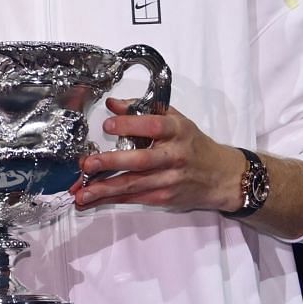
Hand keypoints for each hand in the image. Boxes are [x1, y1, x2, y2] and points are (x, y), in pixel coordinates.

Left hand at [74, 98, 244, 212]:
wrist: (221, 176)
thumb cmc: (193, 144)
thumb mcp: (176, 120)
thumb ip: (144, 110)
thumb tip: (113, 104)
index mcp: (178, 131)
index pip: (154, 126)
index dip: (130, 124)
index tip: (107, 124)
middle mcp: (174, 156)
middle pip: (141, 160)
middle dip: (111, 163)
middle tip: (87, 164)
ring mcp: (169, 180)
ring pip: (133, 185)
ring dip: (105, 189)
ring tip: (81, 192)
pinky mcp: (164, 198)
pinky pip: (134, 198)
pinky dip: (111, 199)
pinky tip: (93, 199)